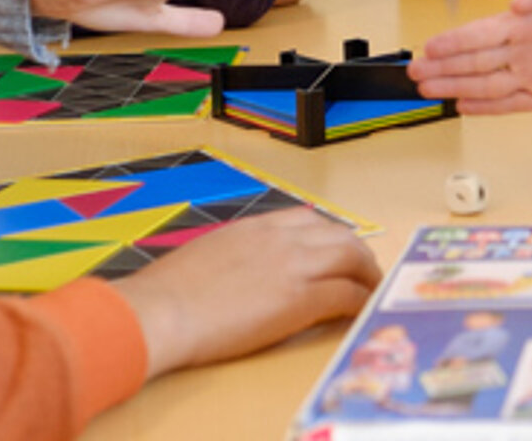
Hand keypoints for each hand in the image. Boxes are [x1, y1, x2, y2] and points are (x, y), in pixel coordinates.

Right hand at [111, 208, 379, 376]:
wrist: (160, 311)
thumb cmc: (166, 294)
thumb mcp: (206, 256)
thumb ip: (234, 256)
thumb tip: (240, 273)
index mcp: (255, 227)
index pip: (308, 219)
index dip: (329, 236)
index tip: (336, 251)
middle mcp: (280, 238)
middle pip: (339, 234)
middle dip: (357, 252)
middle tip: (365, 272)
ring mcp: (292, 265)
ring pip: (351, 257)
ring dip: (367, 274)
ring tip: (372, 290)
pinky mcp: (299, 299)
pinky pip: (345, 294)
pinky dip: (360, 301)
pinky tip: (361, 312)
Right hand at [408, 0, 531, 113]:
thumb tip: (515, 0)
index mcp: (525, 22)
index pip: (479, 34)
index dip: (452, 42)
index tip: (428, 47)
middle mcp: (523, 48)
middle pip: (473, 61)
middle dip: (442, 66)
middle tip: (413, 72)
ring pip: (484, 83)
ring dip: (455, 85)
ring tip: (427, 89)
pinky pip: (509, 103)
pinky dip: (485, 107)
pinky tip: (463, 105)